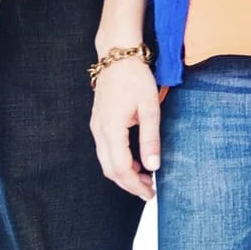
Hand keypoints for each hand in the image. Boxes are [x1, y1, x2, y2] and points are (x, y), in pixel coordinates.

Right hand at [89, 51, 161, 198]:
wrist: (118, 55)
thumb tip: (153, 166)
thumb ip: (151, 139)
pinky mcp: (99, 122)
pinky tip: (136, 160)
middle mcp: (99, 131)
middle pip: (110, 170)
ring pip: (106, 161)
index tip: (151, 194)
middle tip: (149, 191)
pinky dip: (119, 161)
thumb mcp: (150, 108)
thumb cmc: (135, 78)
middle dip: (129, 184)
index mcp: (111, 129)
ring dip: (124, 174)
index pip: (121, 168)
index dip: (135, 185)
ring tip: (145, 178)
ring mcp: (96, 127)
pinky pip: (106, 150)